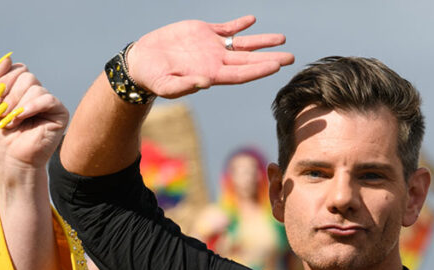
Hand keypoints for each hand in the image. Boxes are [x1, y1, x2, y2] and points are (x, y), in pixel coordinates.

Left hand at [0, 53, 68, 179]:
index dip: (4, 85)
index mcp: (21, 87)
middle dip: (10, 97)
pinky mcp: (59, 113)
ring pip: (34, 87)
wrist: (10, 156)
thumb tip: (8, 57)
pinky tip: (24, 117)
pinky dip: (32, 106)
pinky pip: (47, 98)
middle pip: (26, 76)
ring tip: (14, 122)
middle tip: (5, 116)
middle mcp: (36, 92)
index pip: (16, 70)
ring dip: (18, 106)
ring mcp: (48, 102)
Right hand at [126, 15, 293, 98]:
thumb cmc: (152, 78)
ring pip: (242, 44)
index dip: (258, 70)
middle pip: (248, 60)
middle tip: (291, 57)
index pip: (240, 74)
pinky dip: (239, 24)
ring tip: (281, 39)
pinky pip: (226, 28)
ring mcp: (211, 46)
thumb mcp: (165, 86)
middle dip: (270, 58)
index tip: (276, 66)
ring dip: (262, 42)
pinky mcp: (203, 33)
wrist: (142, 61)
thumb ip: (184, 86)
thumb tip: (205, 83)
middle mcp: (215, 61)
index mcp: (210, 75)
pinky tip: (252, 20)